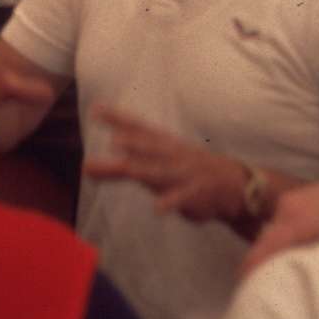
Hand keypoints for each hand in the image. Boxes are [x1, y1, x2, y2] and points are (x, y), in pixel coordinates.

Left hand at [83, 103, 244, 223]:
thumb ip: (122, 166)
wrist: (233, 184)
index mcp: (162, 144)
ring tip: (126, 163)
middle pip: (149, 148)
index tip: (95, 109)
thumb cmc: (186, 172)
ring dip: (144, 167)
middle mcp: (172, 155)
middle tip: (113, 140)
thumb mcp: (155, 165)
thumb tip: (85, 167)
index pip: (138, 128)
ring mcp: (185, 173)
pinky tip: (158, 209)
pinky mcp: (196, 192)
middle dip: (133, 143)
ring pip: (161, 171)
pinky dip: (170, 202)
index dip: (118, 118)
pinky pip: (182, 198)